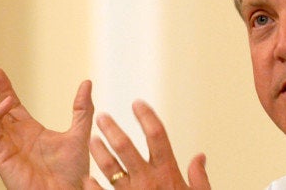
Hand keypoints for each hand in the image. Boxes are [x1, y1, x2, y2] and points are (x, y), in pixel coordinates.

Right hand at [0, 64, 93, 188]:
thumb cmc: (72, 172)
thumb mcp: (80, 133)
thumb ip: (82, 109)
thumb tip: (87, 82)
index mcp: (29, 130)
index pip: (10, 103)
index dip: (3, 87)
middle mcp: (14, 135)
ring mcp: (5, 145)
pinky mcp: (1, 155)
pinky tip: (6, 103)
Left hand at [84, 101, 209, 188]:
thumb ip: (199, 177)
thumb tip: (200, 157)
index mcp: (168, 172)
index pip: (157, 135)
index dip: (147, 116)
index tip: (137, 103)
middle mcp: (147, 179)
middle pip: (126, 146)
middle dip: (112, 128)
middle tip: (102, 116)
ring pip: (109, 166)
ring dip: (98, 151)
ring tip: (91, 140)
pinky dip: (92, 185)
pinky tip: (85, 177)